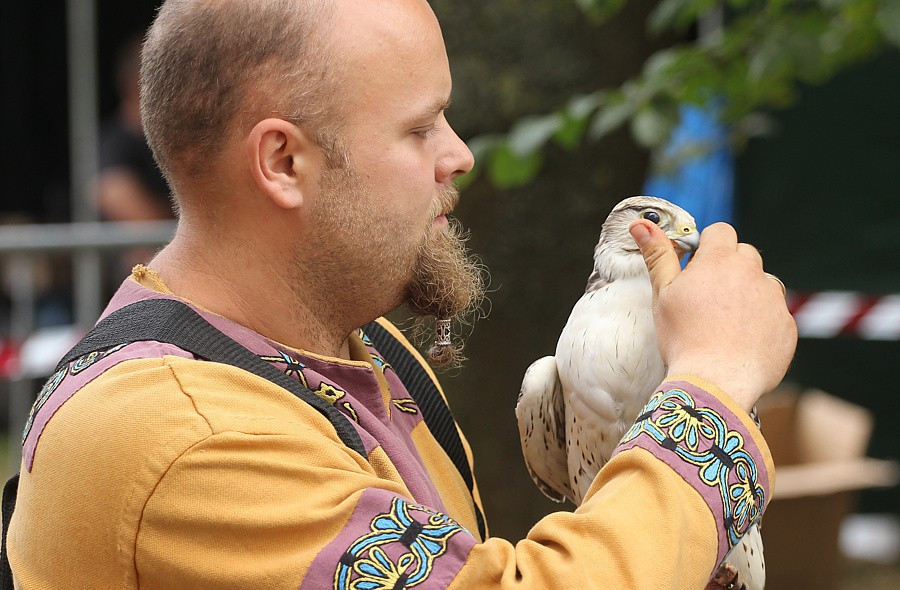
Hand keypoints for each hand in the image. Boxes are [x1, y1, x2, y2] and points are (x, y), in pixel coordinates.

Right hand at [629, 220, 796, 411]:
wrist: (717, 382)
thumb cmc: (683, 337)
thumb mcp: (663, 294)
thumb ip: (657, 255)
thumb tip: (640, 223)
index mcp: (720, 259)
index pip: (721, 231)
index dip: (708, 246)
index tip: (696, 267)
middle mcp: (753, 272)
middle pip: (744, 254)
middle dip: (729, 268)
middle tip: (707, 298)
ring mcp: (774, 299)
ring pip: (762, 284)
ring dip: (747, 294)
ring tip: (725, 323)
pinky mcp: (787, 325)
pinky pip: (775, 314)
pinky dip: (761, 323)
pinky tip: (741, 342)